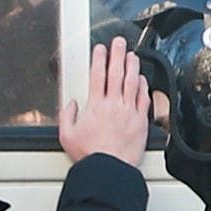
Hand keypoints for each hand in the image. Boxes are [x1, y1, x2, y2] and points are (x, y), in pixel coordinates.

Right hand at [60, 37, 161, 167]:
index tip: (101, 49)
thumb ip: (67, 116)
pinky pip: (143, 97)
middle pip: (116, 73)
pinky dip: (143, 85)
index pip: (97, 75)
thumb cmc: (90, 155)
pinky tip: (142, 78)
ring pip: (132, 81)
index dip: (99, 59)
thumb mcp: (67, 136)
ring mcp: (128, 111)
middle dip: (117, 54)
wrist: (109, 168)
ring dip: (132, 66)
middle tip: (119, 42)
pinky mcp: (140, 120)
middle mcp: (113, 105)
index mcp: (95, 106)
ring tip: (132, 55)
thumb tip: (70, 104)